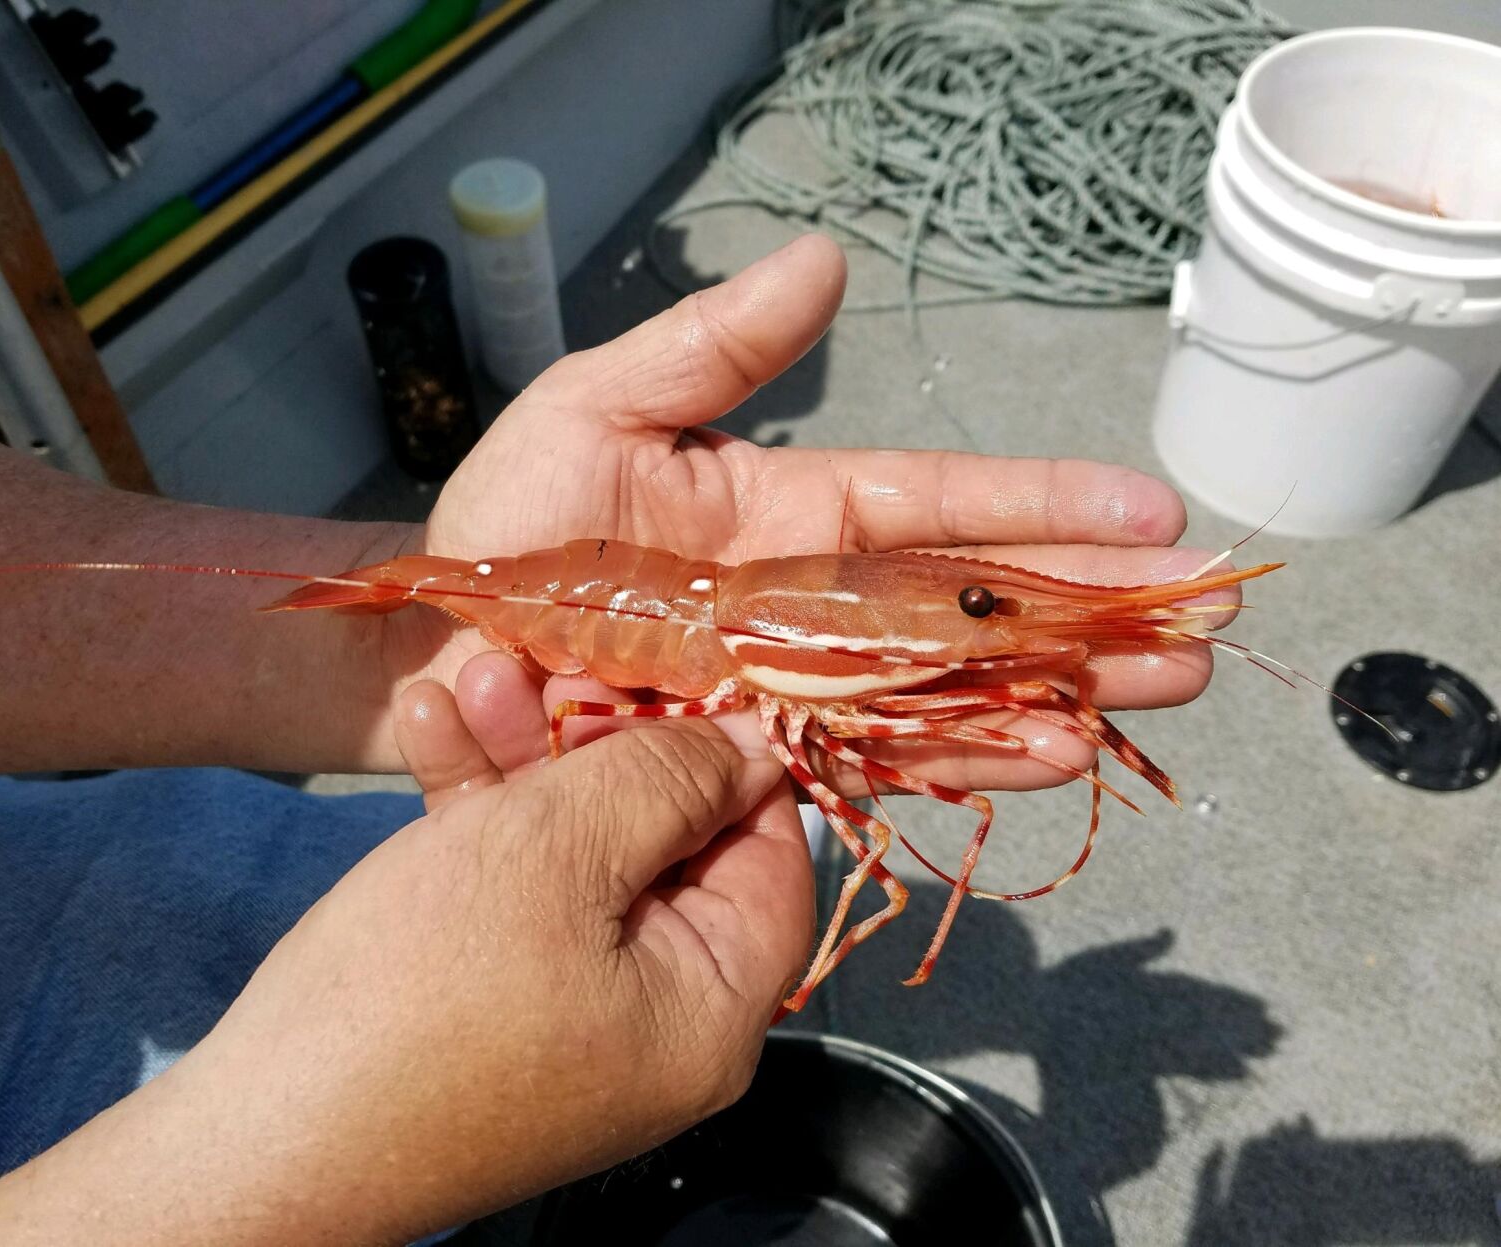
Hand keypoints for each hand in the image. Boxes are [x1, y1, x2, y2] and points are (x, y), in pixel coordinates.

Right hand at [175, 721, 808, 1244]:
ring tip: (470, 678)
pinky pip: (513, 894)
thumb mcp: (557, 848)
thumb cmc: (418, 992)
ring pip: (576, 856)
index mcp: (713, 1005)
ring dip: (524, 761)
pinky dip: (478, 817)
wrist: (258, 1140)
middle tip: (550, 664)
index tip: (677, 670)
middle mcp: (660, 1018)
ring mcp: (574, 1014)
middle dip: (597, 738)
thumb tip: (750, 744)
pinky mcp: (494, 1007)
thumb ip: (667, 779)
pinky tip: (428, 733)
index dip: (730, 754)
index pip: (772, 853)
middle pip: (664, 845)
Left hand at [380, 234, 1223, 793]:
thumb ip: (713, 346)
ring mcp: (799, 685)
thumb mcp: (600, 407)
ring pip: (952, 687)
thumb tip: (826, 262)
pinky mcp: (771, 755)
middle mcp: (814, 601)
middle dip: (1089, 612)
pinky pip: (882, 760)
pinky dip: (966, 761)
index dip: (1044, 506)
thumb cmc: (506, 528)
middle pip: (975, 605)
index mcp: (790, 511)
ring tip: (1160, 694)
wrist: (440, 650)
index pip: (941, 506)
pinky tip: (1052, 757)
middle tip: (1207, 624)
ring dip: (1058, 691)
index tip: (1150, 513)